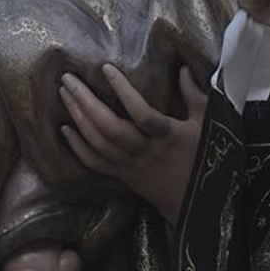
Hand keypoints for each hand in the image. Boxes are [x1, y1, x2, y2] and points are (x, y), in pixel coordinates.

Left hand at [59, 64, 207, 226]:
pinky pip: (94, 163)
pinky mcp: (120, 176)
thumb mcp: (206, 124)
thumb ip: (194, 95)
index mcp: (167, 136)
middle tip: (68, 79)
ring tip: (64, 94)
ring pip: (98, 143)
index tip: (106, 68)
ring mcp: (129, 165)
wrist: (191, 202)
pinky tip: (64, 129)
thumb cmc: (200, 158)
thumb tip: (183, 67)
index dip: (123, 91)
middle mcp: (145, 151)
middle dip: (86, 102)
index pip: (142, 114)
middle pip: (110, 128)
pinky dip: (77, 146)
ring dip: (77, 117)